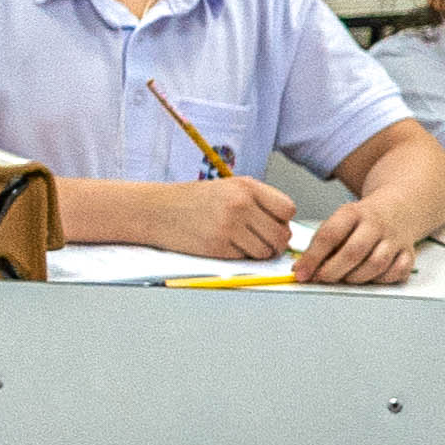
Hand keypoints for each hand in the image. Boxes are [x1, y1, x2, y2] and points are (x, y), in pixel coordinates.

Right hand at [162, 175, 299, 260]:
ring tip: (243, 244)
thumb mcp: (227, 188)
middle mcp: (240, 205)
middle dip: (276, 243)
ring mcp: (229, 226)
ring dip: (259, 253)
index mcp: (246, 187)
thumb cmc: (192, 200)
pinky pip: (244, 258)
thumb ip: (256, 201)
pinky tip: (225, 245)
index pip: (287, 209)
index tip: (273, 223)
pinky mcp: (218, 247)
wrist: (157, 210)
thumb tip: (283, 226)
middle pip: (280, 234)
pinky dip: (239, 256)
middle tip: (265, 243)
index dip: (283, 220)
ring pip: (265, 251)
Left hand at [294, 195, 426, 285]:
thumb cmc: (362, 220)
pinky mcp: (409, 252)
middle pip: (354, 252)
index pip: (330, 235)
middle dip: (333, 271)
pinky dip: (383, 279)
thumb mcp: (340, 221)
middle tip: (322, 279)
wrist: (399, 207)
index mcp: (353, 213)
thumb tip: (301, 271)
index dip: (313, 257)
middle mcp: (375, 224)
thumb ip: (321, 245)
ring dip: (357, 278)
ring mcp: (394, 238)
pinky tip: (371, 277)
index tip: (301, 273)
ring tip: (346, 278)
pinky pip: (398, 271)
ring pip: (376, 264)